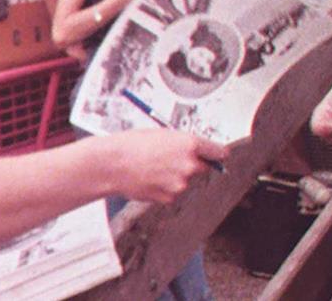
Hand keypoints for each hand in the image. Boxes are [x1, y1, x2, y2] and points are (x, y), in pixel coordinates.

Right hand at [107, 129, 227, 203]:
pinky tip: (148, 178)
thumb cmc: (132, 144)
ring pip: (184, 181)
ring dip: (174, 177)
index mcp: (189, 144)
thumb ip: (181, 144)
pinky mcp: (170, 197)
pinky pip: (172, 192)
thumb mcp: (161, 134)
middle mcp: (190, 165)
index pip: (218, 152)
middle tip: (171, 160)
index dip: (217, 154)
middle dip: (192, 165)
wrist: (113, 163)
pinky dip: (163, 187)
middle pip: (203, 167)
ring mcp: (181, 183)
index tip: (218, 156)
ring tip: (152, 168)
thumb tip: (192, 151)